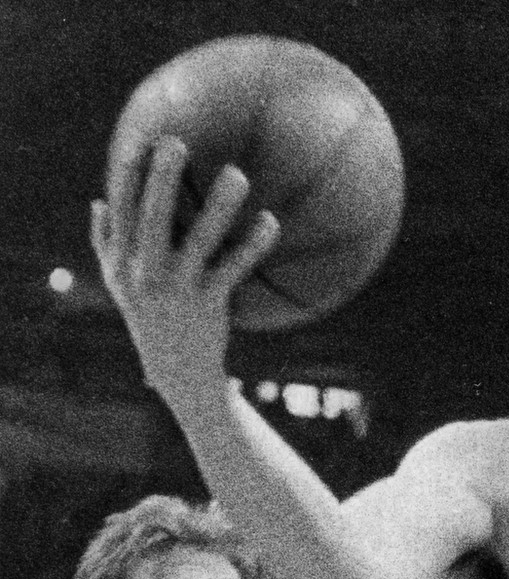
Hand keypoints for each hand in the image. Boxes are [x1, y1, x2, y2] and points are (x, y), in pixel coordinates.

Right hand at [91, 138, 279, 406]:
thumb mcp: (117, 282)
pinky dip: (252, 244)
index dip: (127, 173)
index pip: (120, 208)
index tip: (138, 138)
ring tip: (238, 174)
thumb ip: (105, 241)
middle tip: (178, 142)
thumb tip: (98, 201)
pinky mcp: (208, 303)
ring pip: (199, 239)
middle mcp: (143, 270)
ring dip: (219, 206)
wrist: (176, 370)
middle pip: (152, 216)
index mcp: (121, 259)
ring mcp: (176, 287)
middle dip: (162, 178)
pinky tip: (271, 221)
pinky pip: (234, 267)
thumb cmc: (148, 317)